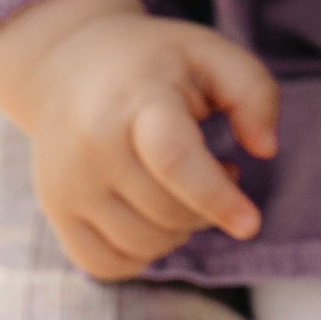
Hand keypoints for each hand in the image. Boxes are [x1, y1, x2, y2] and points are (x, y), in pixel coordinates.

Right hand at [0, 0, 278, 279]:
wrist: (65, 64)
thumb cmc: (155, 63)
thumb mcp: (211, 54)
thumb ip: (253, 92)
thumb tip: (265, 150)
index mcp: (137, 98)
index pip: (174, 160)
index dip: (216, 198)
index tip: (251, 224)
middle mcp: (93, 144)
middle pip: (167, 212)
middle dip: (209, 207)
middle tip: (220, 168)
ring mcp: (67, 181)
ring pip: (142, 245)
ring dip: (179, 230)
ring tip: (182, 185)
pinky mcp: (54, 209)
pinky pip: (107, 265)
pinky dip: (140, 254)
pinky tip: (150, 215)